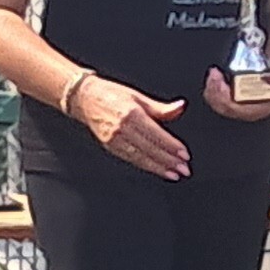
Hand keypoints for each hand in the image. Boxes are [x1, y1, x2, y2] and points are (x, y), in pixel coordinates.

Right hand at [65, 70, 190, 178]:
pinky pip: (131, 159)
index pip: (156, 134)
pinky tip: (157, 170)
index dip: (171, 146)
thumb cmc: (112, 95)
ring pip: (140, 157)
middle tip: (184, 169)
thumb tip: (180, 107)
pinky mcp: (110, 147)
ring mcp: (114, 139)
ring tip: (174, 174)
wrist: (84, 99)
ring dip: (158, 167)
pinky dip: (145, 165)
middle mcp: (122, 128)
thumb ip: (160, 108)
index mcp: (131, 114)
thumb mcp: (138, 97)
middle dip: (168, 160)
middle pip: (149, 148)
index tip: (184, 154)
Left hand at [203, 58, 269, 118]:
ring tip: (213, 74)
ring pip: (218, 104)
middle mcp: (246, 112)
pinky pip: (217, 99)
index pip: (236, 109)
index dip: (225, 97)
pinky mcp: (232, 101)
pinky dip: (213, 89)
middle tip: (214, 75)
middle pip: (224, 108)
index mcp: (258, 110)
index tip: (221, 82)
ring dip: (212, 89)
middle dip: (215, 91)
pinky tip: (214, 78)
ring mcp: (238, 107)